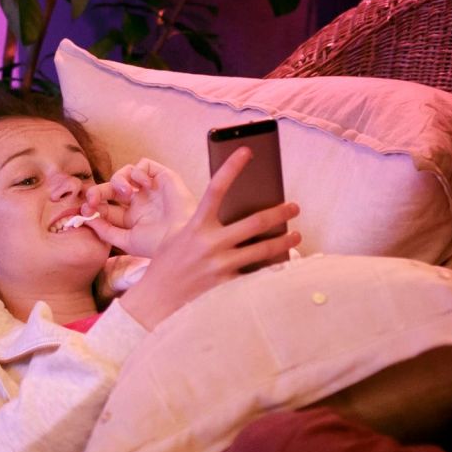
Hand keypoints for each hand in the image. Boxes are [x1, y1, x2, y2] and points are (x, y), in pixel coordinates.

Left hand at [79, 159, 195, 257]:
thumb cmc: (157, 244)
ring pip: (124, 174)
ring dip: (118, 180)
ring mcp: (150, 189)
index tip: (86, 209)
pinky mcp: (162, 177)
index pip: (106, 206)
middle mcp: (139, 202)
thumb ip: (105, 231)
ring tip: (126, 193)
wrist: (181, 238)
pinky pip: (143, 165)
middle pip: (111, 189)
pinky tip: (143, 185)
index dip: (93, 206)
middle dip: (99, 191)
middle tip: (93, 198)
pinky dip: (138, 172)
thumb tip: (86, 219)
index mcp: (130, 218)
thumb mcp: (126, 240)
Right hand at [116, 148, 299, 330]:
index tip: (247, 151)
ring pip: (263, 249)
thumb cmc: (167, 265)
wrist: (156, 300)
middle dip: (280, 212)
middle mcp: (210, 243)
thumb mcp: (176, 236)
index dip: (231, 167)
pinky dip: (271, 270)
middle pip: (254, 221)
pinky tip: (283, 267)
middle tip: (294, 206)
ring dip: (284, 241)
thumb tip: (228, 210)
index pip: (216, 188)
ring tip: (295, 235)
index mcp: (196, 225)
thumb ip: (199, 223)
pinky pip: (256, 275)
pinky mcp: (226, 286)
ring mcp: (219, 265)